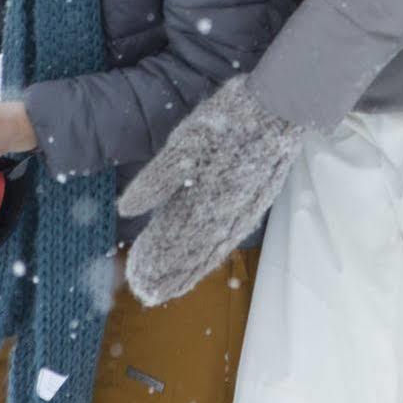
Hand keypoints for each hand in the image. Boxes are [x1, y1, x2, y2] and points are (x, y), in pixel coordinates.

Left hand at [117, 76, 303, 305]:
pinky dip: (215, 254)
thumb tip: (126, 209)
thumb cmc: (226, 121)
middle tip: (147, 293)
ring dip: (190, 270)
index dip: (153, 262)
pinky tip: (209, 257)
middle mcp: (221, 216)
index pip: (170, 243)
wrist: (277, 110)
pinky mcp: (255, 203)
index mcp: (199, 202)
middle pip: (190, 255)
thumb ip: (155, 179)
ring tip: (173, 287)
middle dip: (168, 274)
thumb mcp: (183, 143)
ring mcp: (241, 212)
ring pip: (211, 251)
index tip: (136, 280)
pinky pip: (230, 239)